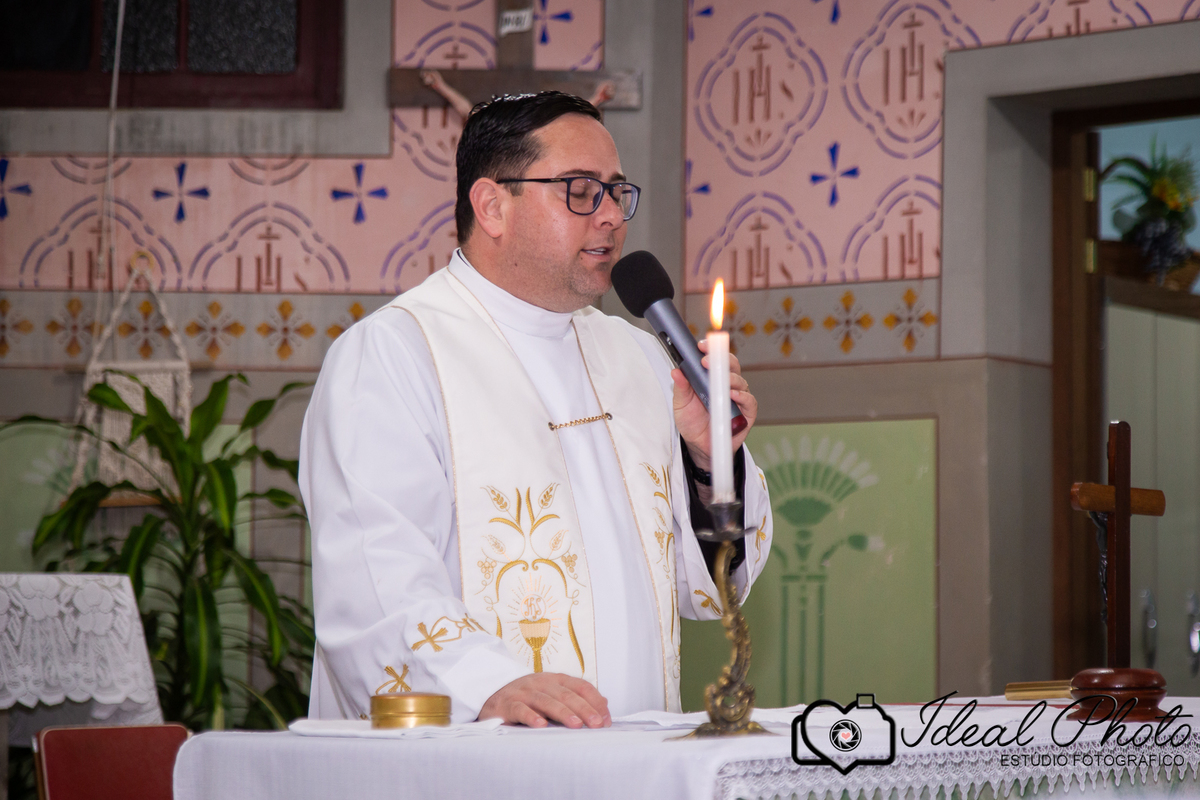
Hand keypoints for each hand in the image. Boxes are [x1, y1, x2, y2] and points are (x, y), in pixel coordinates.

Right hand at [478, 673, 610, 728]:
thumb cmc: (527, 698)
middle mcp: (540, 683)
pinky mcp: (507, 704)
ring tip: (577, 725)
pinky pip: (520, 709)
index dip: (595, 701)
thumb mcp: (552, 694)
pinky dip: (531, 716)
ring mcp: (523, 692)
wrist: (490, 694)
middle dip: (584, 709)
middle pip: (566, 694)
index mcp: (555, 680)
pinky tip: (541, 725)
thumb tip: (605, 704)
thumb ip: (576, 699)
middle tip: (597, 724)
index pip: (580, 686)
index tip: (606, 720)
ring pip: (546, 701)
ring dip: (563, 713)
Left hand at [672, 339, 756, 470]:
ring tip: (720, 380)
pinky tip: (732, 395)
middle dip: (721, 360)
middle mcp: (727, 385)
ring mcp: (738, 398)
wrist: (699, 446)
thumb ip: (680, 387)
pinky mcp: (746, 413)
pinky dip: (742, 397)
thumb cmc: (692, 422)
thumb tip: (676, 371)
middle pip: (731, 365)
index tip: (701, 346)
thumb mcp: (681, 404)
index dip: (711, 349)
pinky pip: (749, 401)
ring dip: (730, 378)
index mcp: (712, 379)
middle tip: (707, 361)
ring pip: (740, 381)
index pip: (716, 359)